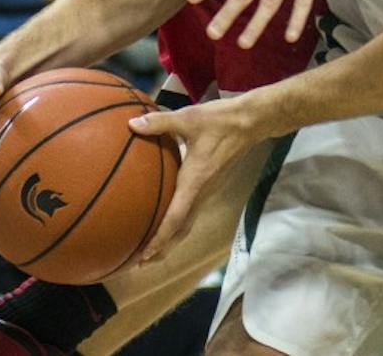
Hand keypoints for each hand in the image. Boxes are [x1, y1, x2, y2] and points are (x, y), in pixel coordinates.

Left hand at [128, 98, 257, 262]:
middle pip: (181, 231)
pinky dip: (178, 224)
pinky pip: (193, 212)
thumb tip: (131, 124)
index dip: (159, 240)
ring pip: (188, 224)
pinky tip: (168, 216)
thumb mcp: (189, 118)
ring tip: (151, 248)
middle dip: (162, 250)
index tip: (143, 255)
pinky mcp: (212, 185)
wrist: (251, 122)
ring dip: (170, 240)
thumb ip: (160, 123)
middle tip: (140, 263)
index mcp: (194, 182)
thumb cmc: (220, 120)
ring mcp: (209, 191)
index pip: (175, 220)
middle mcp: (202, 193)